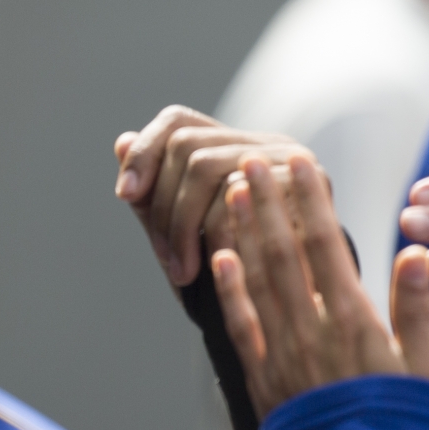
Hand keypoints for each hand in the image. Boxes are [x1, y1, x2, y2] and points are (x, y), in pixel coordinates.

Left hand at [114, 105, 317, 285]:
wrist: (296, 307)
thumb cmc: (234, 270)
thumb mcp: (184, 233)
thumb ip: (153, 194)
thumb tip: (121, 143)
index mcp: (232, 148)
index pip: (176, 122)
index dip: (143, 154)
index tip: (124, 195)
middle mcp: (261, 144)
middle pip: (186, 147)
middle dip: (162, 207)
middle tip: (163, 258)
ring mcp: (287, 159)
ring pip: (205, 167)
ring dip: (181, 226)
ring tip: (180, 272)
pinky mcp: (307, 183)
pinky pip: (237, 199)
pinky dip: (212, 236)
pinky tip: (207, 268)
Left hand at [208, 153, 428, 416]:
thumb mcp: (425, 371)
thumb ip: (417, 310)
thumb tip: (418, 252)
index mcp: (357, 323)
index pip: (328, 246)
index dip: (311, 201)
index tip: (301, 163)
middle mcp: (313, 331)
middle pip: (283, 253)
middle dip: (266, 203)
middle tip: (250, 161)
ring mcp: (282, 355)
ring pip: (256, 281)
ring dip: (242, 233)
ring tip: (230, 193)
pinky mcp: (262, 381)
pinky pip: (240, 326)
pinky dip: (228, 289)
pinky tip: (218, 257)